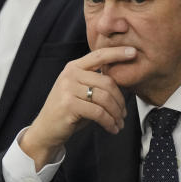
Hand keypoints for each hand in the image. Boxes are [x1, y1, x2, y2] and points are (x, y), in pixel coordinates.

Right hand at [20, 47, 135, 169]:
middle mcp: (70, 74)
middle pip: (107, 82)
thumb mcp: (80, 91)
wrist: (46, 129)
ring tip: (119, 123)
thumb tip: (124, 81)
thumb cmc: (68, 110)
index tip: (134, 52)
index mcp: (73, 67)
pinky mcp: (69, 105)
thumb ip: (96, 82)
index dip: (117, 52)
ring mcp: (68, 88)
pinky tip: (112, 128)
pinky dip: (109, 122)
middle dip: (120, 101)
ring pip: (105, 98)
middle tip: (124, 114)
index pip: (98, 55)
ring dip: (116, 114)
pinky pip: (99, 112)